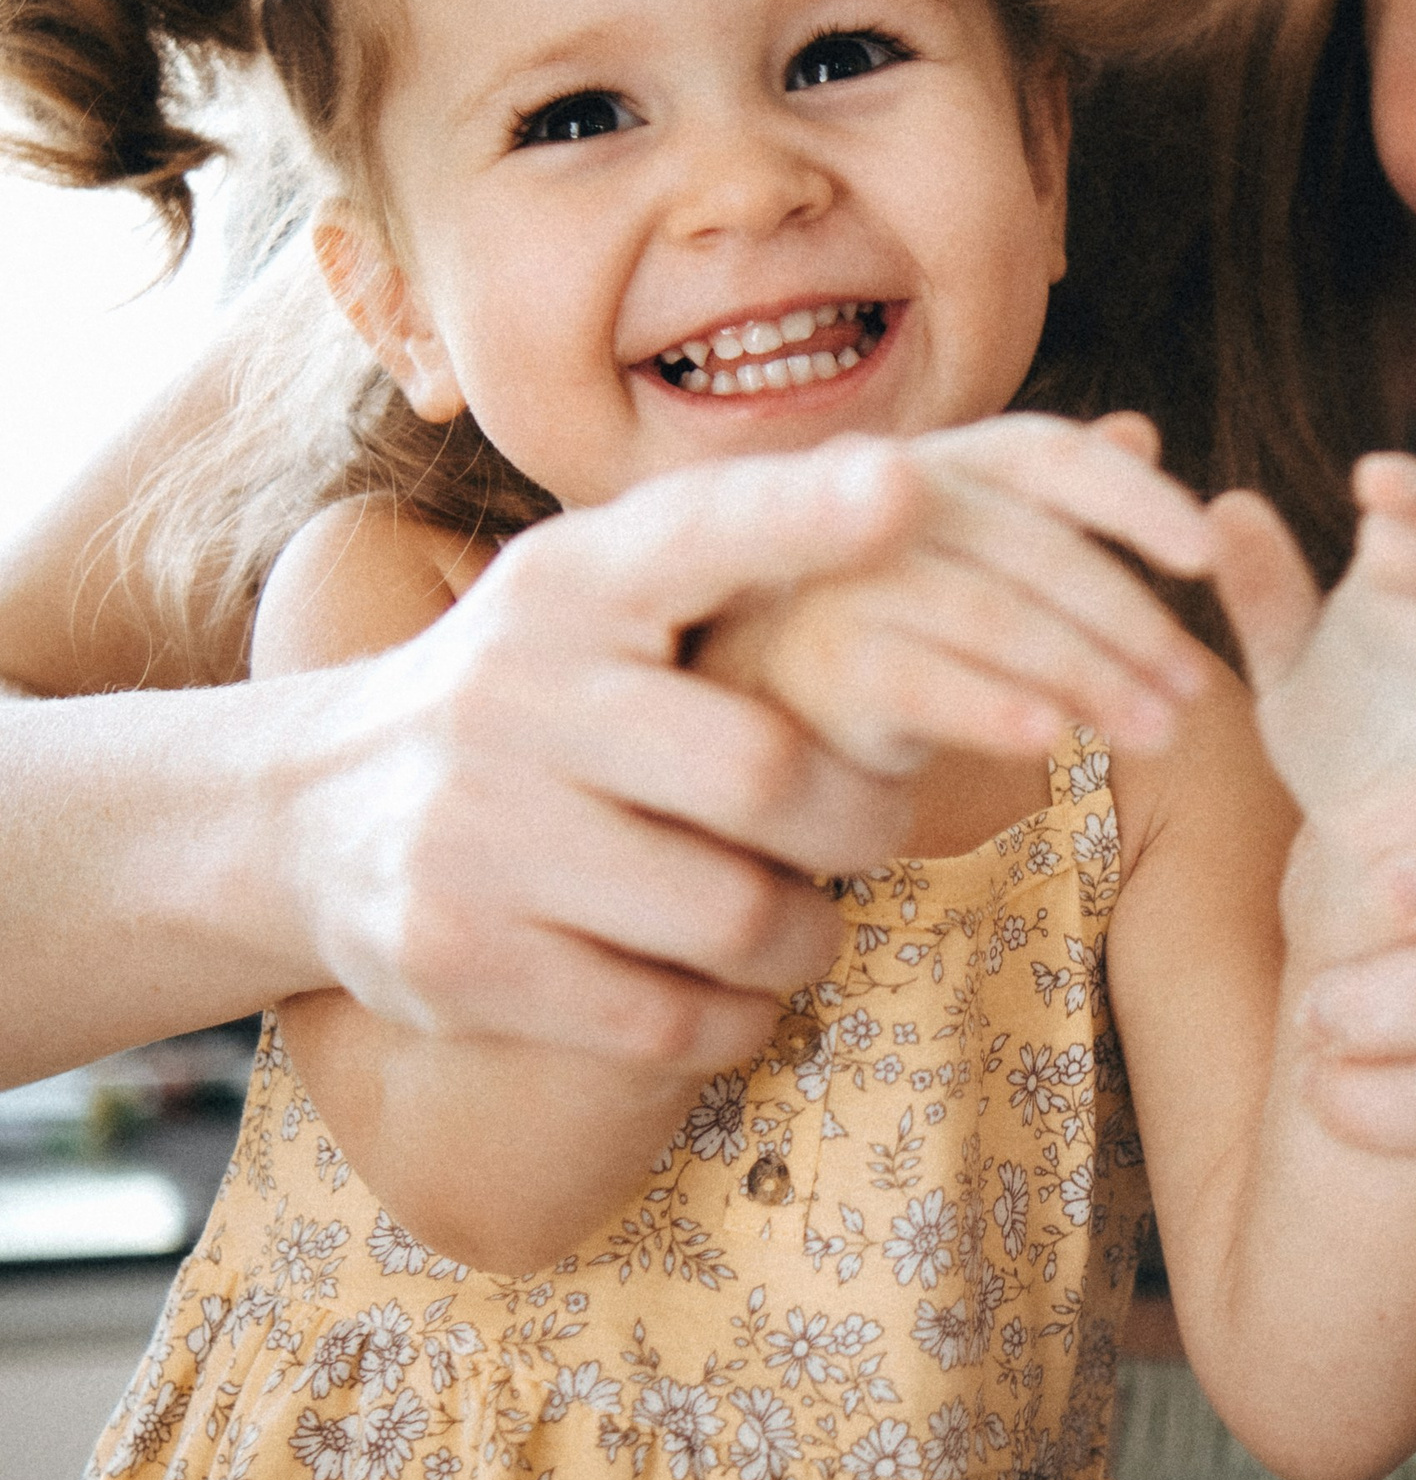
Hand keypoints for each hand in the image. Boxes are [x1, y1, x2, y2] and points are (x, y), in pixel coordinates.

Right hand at [284, 430, 1195, 1073]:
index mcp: (571, 580)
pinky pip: (670, 1016)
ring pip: (731, 910)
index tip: (907, 490)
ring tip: (794, 920)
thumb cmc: (547, 695)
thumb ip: (779, 549)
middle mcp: (517, 687)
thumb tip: (1037, 461)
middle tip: (883, 833)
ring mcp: (478, 827)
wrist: (315, 816)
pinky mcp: (460, 954)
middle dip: (863, 824)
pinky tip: (725, 992)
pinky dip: (734, 1017)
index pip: (703, 534)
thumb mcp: (619, 599)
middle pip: (764, 771)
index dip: (806, 519)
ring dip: (802, 936)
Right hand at [699, 412, 1218, 778]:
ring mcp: (840, 578)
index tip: (1209, 553)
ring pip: (988, 612)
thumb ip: (1043, 503)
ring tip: (1161, 731)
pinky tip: (1055, 739)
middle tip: (1196, 685)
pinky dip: (993, 707)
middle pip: (1030, 541)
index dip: (1133, 495)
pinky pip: (919, 681)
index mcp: (936, 465)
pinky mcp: (812, 665)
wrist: (741, 706)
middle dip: (1128, 613)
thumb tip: (1140, 428)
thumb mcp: (962, 556)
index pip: (1046, 453)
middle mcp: (882, 502)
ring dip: (1088, 673)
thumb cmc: (872, 626)